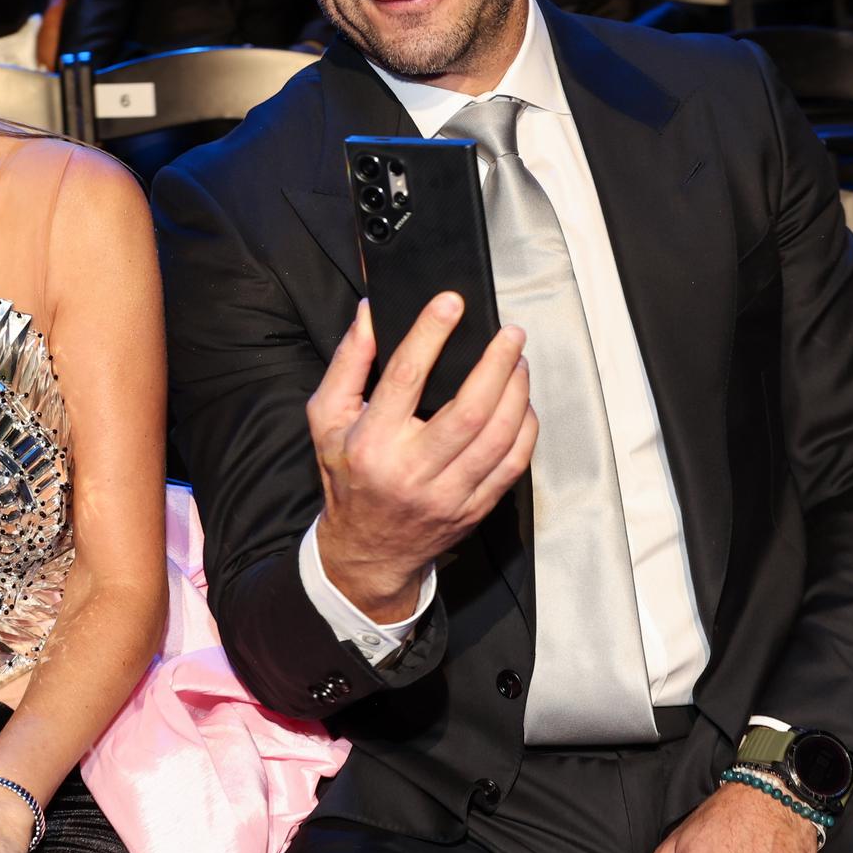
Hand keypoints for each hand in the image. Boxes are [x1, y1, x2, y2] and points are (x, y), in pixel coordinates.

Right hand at [307, 296, 535, 622]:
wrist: (367, 550)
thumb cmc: (347, 475)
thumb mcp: (326, 418)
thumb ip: (347, 363)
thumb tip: (371, 313)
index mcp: (372, 442)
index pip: (406, 377)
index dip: (431, 333)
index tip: (452, 302)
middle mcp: (411, 471)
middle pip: (468, 410)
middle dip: (496, 364)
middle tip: (510, 334)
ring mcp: (447, 495)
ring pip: (498, 437)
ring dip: (517, 393)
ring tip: (518, 363)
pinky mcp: (473, 509)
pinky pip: (512, 465)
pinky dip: (525, 429)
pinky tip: (522, 404)